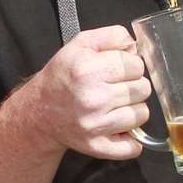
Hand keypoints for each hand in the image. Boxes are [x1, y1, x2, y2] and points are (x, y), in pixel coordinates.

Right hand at [14, 26, 151, 160]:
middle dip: (132, 85)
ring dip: (131, 109)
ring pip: (142, 114)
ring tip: (113, 105)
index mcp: (87, 70)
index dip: (130, 64)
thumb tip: (136, 46)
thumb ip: (112, 36)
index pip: (136, 64)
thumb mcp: (81, 44)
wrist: (39, 111)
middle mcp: (92, 98)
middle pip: (143, 89)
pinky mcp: (98, 146)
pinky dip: (130, 138)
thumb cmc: (62, 77)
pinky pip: (134, 146)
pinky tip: (116, 126)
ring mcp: (95, 125)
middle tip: (114, 87)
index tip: (118, 69)